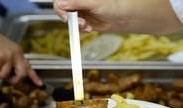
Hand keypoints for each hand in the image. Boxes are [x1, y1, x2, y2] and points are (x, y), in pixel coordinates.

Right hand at [0, 29, 41, 85]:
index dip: (34, 77)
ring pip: (5, 75)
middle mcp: (16, 54)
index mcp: (19, 53)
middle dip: (14, 80)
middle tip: (7, 79)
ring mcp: (9, 55)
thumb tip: (11, 76)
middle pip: (22, 74)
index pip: (29, 67)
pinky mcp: (0, 56)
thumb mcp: (5, 52)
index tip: (40, 84)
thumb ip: (11, 62)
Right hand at [53, 0, 182, 33]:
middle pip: (63, 9)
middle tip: (77, 21)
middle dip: (69, 18)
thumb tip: (61, 4)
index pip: (61, 0)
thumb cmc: (112, 6)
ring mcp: (79, 11)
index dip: (60, 7)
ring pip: (69, 20)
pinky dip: (81, 29)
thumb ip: (76, 3)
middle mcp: (77, 2)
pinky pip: (76, 27)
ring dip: (76, 25)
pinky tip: (88, 27)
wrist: (122, 18)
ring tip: (85, 25)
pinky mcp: (82, 21)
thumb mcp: (93, 3)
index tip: (65, 15)